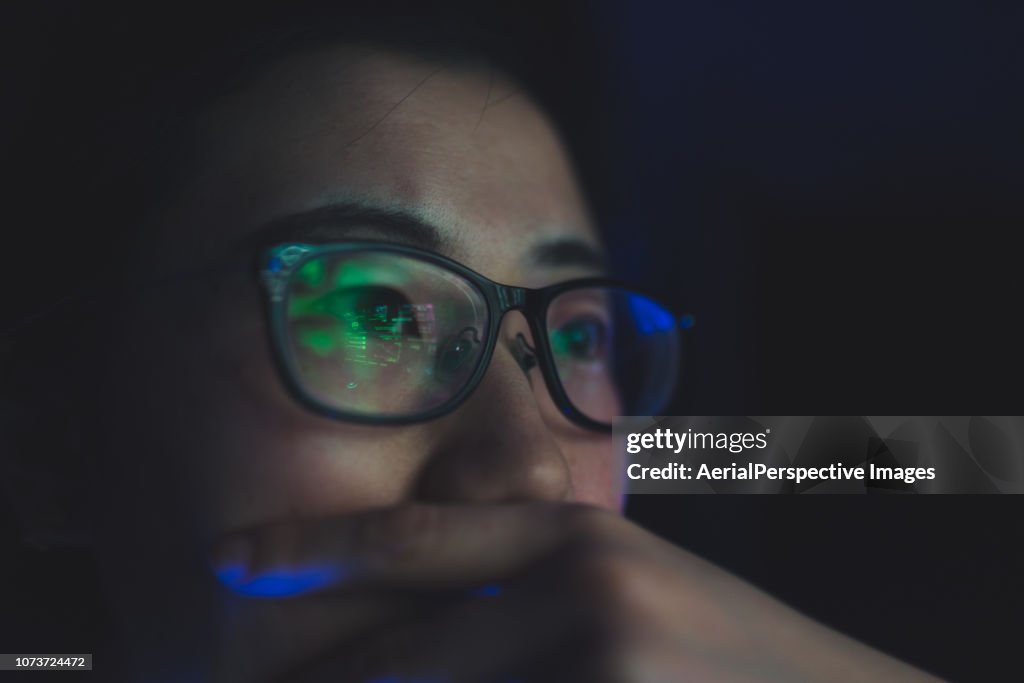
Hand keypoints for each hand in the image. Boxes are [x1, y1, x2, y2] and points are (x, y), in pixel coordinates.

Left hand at [211, 503, 942, 681]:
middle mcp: (582, 594)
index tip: (229, 561)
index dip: (307, 549)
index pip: (410, 540)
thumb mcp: (629, 584)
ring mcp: (602, 668)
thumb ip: (526, 584)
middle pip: (393, 655)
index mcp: (577, 539)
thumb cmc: (722, 649)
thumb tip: (404, 619)